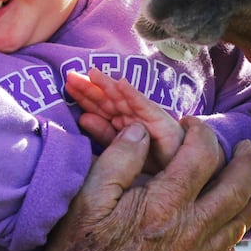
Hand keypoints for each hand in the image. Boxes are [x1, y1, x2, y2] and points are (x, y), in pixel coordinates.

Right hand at [29, 118, 250, 250]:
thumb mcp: (87, 201)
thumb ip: (118, 159)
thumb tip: (143, 130)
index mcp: (164, 205)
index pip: (202, 155)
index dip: (201, 132)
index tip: (192, 124)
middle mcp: (191, 231)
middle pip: (238, 186)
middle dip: (247, 159)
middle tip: (248, 145)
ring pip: (243, 219)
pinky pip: (231, 249)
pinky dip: (240, 227)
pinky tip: (239, 220)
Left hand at [66, 69, 184, 171]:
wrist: (182, 176)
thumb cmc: (151, 164)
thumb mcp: (120, 152)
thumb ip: (104, 134)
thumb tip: (83, 118)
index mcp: (122, 123)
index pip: (101, 108)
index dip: (85, 96)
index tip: (68, 85)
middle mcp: (134, 117)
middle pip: (110, 100)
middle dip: (92, 88)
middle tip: (71, 76)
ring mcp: (148, 119)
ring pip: (125, 100)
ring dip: (109, 86)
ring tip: (93, 74)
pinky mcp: (162, 124)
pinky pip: (145, 108)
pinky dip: (134, 95)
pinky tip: (121, 84)